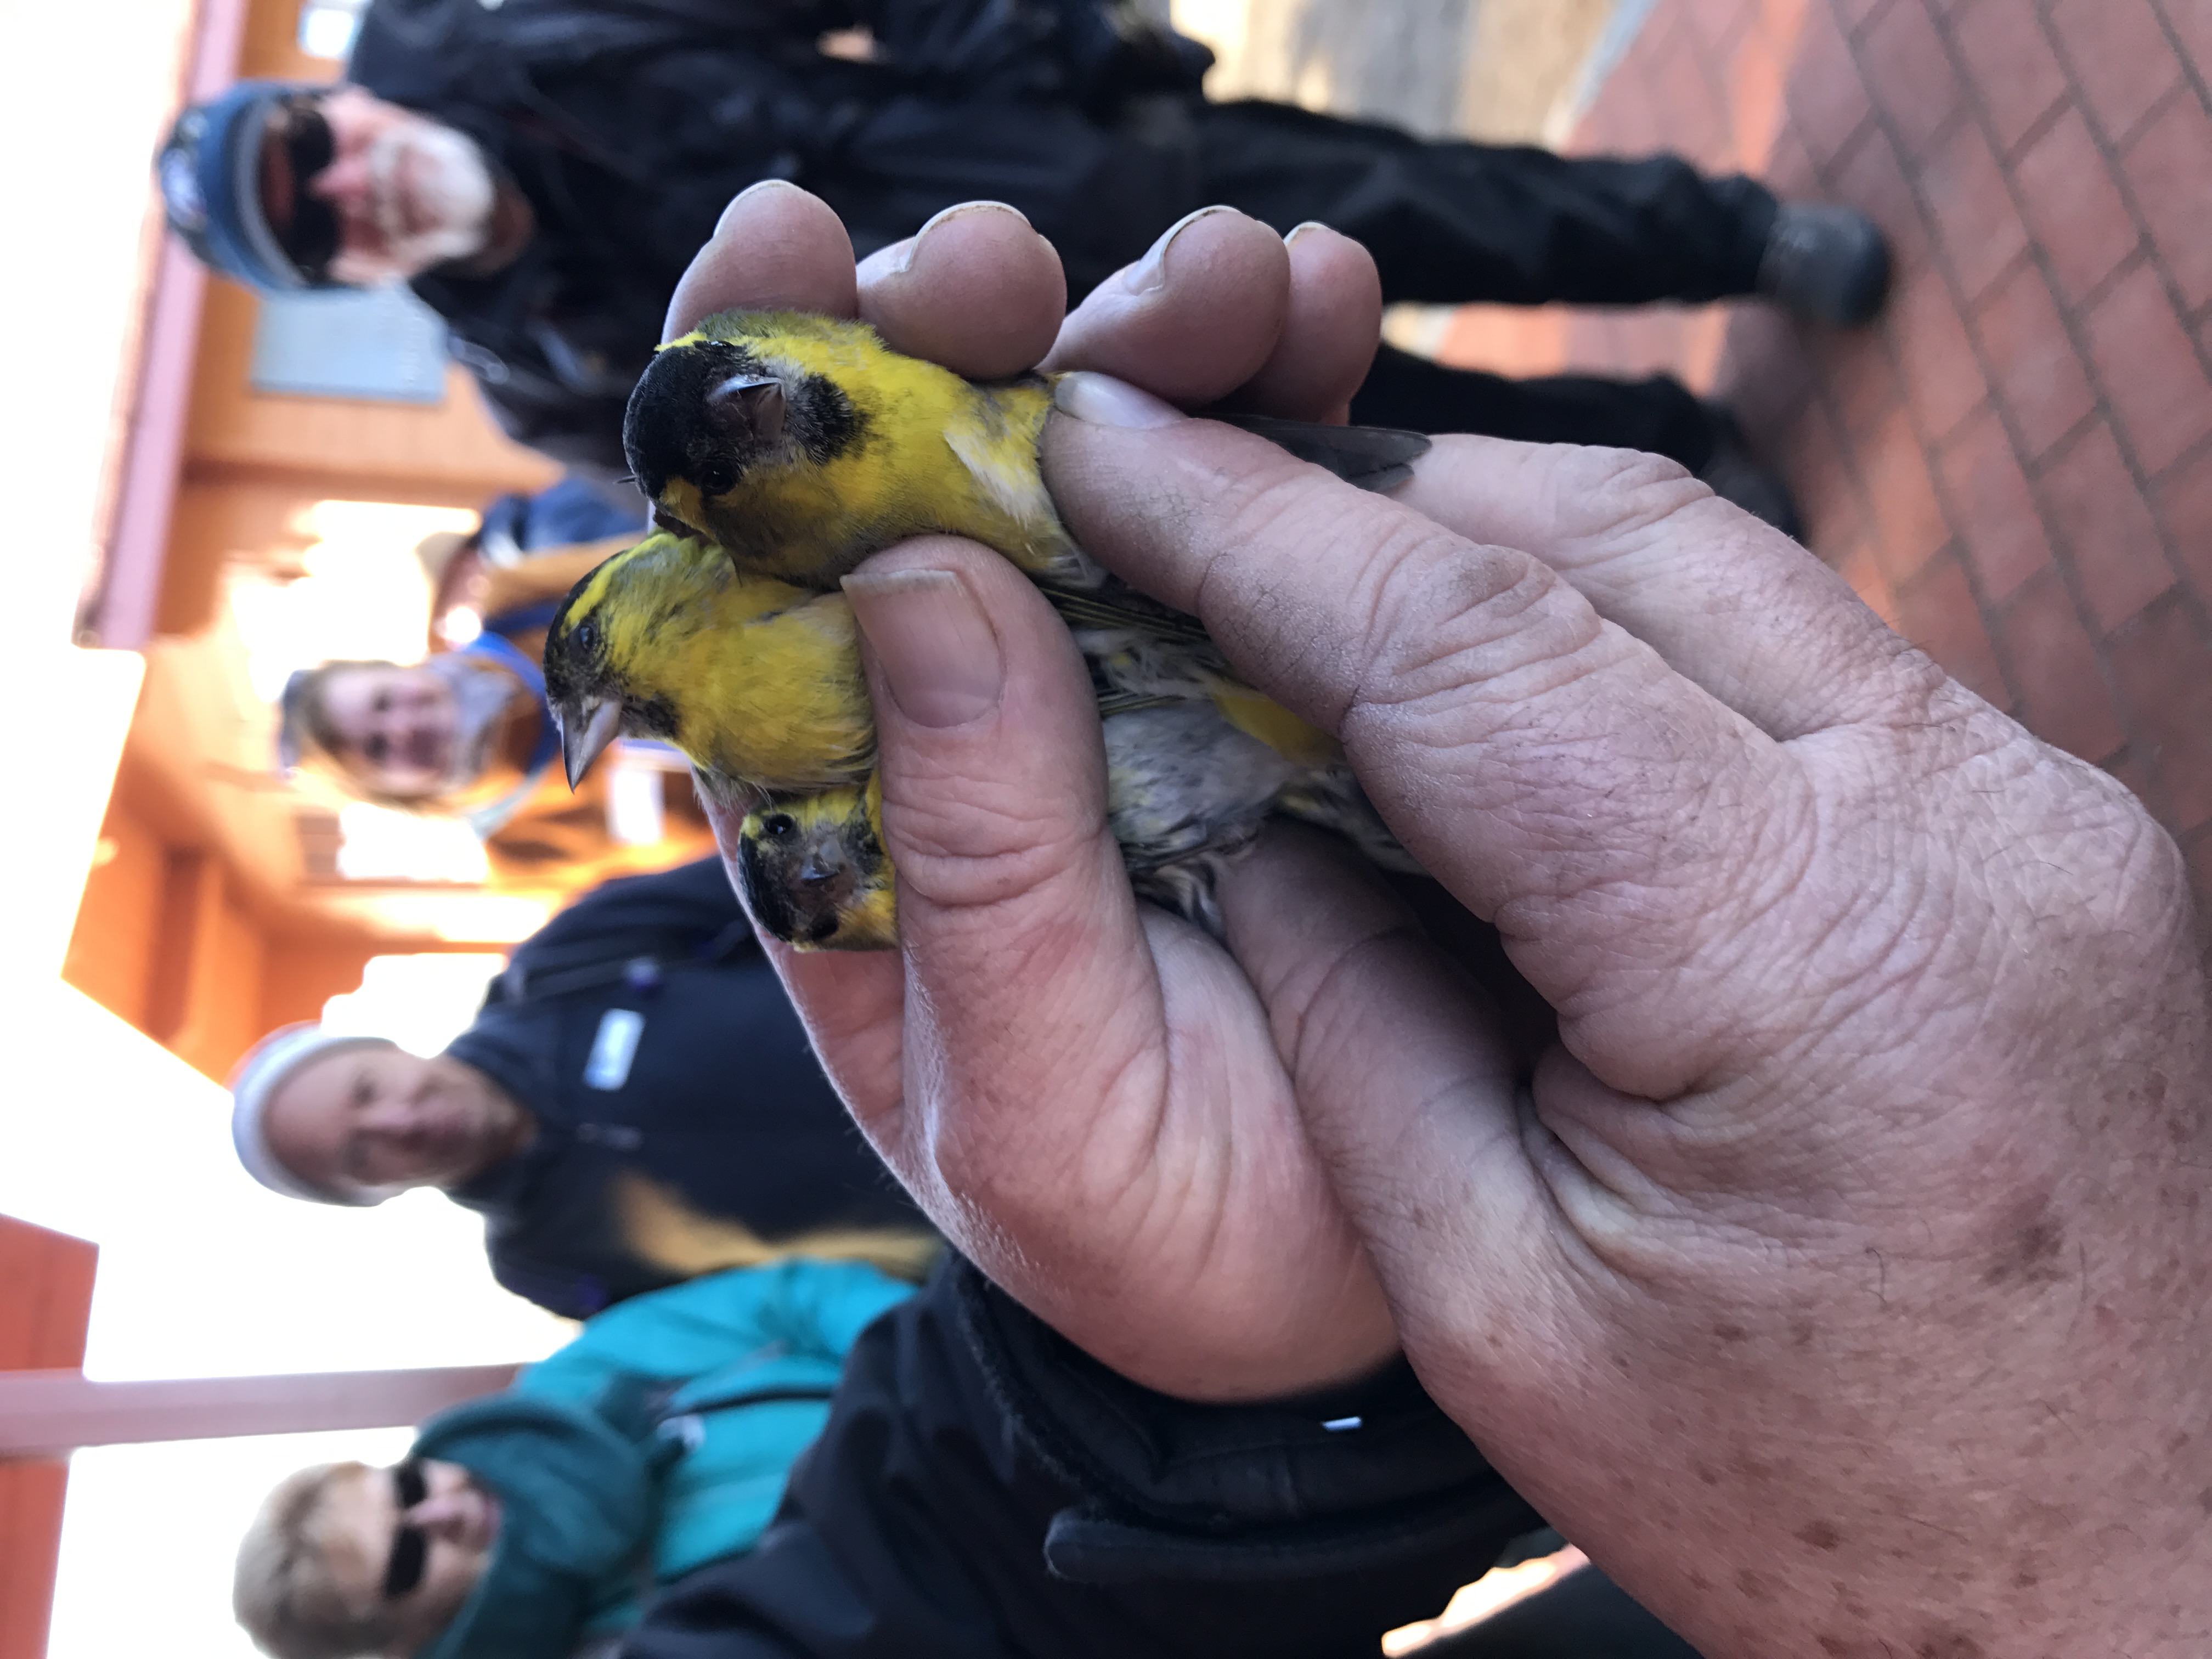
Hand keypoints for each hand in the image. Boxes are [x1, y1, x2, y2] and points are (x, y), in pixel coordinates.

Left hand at [673, 185, 1400, 1400]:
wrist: (1358, 1286)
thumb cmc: (1157, 1232)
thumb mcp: (1037, 1099)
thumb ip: (970, 873)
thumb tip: (916, 581)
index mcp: (860, 813)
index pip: (767, 577)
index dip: (760, 404)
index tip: (777, 256)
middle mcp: (983, 721)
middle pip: (942, 477)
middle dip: (966, 341)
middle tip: (1008, 269)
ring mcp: (1143, 681)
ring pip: (1120, 465)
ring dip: (1163, 343)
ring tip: (1245, 281)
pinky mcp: (1291, 673)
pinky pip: (1280, 515)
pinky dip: (1304, 407)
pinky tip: (1341, 319)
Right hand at [1040, 384, 2211, 1648]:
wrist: (2133, 1584)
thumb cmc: (1820, 1506)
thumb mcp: (1497, 1300)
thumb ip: (1353, 1019)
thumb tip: (1243, 817)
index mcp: (1811, 955)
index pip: (1468, 645)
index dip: (1251, 527)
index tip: (1103, 450)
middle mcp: (1966, 818)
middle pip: (1605, 534)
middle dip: (1361, 488)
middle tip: (1182, 485)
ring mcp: (2037, 798)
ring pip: (1707, 550)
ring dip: (1485, 536)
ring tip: (1306, 564)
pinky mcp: (2045, 815)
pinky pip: (1788, 637)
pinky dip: (1608, 617)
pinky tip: (1489, 664)